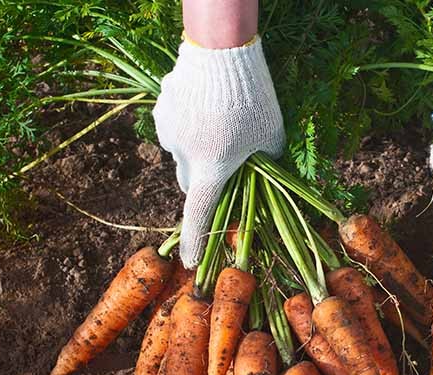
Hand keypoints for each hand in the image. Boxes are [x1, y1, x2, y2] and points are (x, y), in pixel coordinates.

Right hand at [153, 36, 283, 266]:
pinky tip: (207, 107)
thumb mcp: (271, 138)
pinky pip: (175, 128)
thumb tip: (261, 175)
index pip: (200, 214)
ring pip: (182, 154)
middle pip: (192, 183)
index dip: (195, 241)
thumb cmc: (255, 99)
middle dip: (207, 182)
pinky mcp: (161, 109)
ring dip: (199, 151)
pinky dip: (189, 127)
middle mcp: (184, 155)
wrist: (223, 52)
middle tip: (228, 167)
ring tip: (222, 125)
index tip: (189, 263)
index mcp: (212, 168)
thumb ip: (265, 163)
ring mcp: (168, 131)